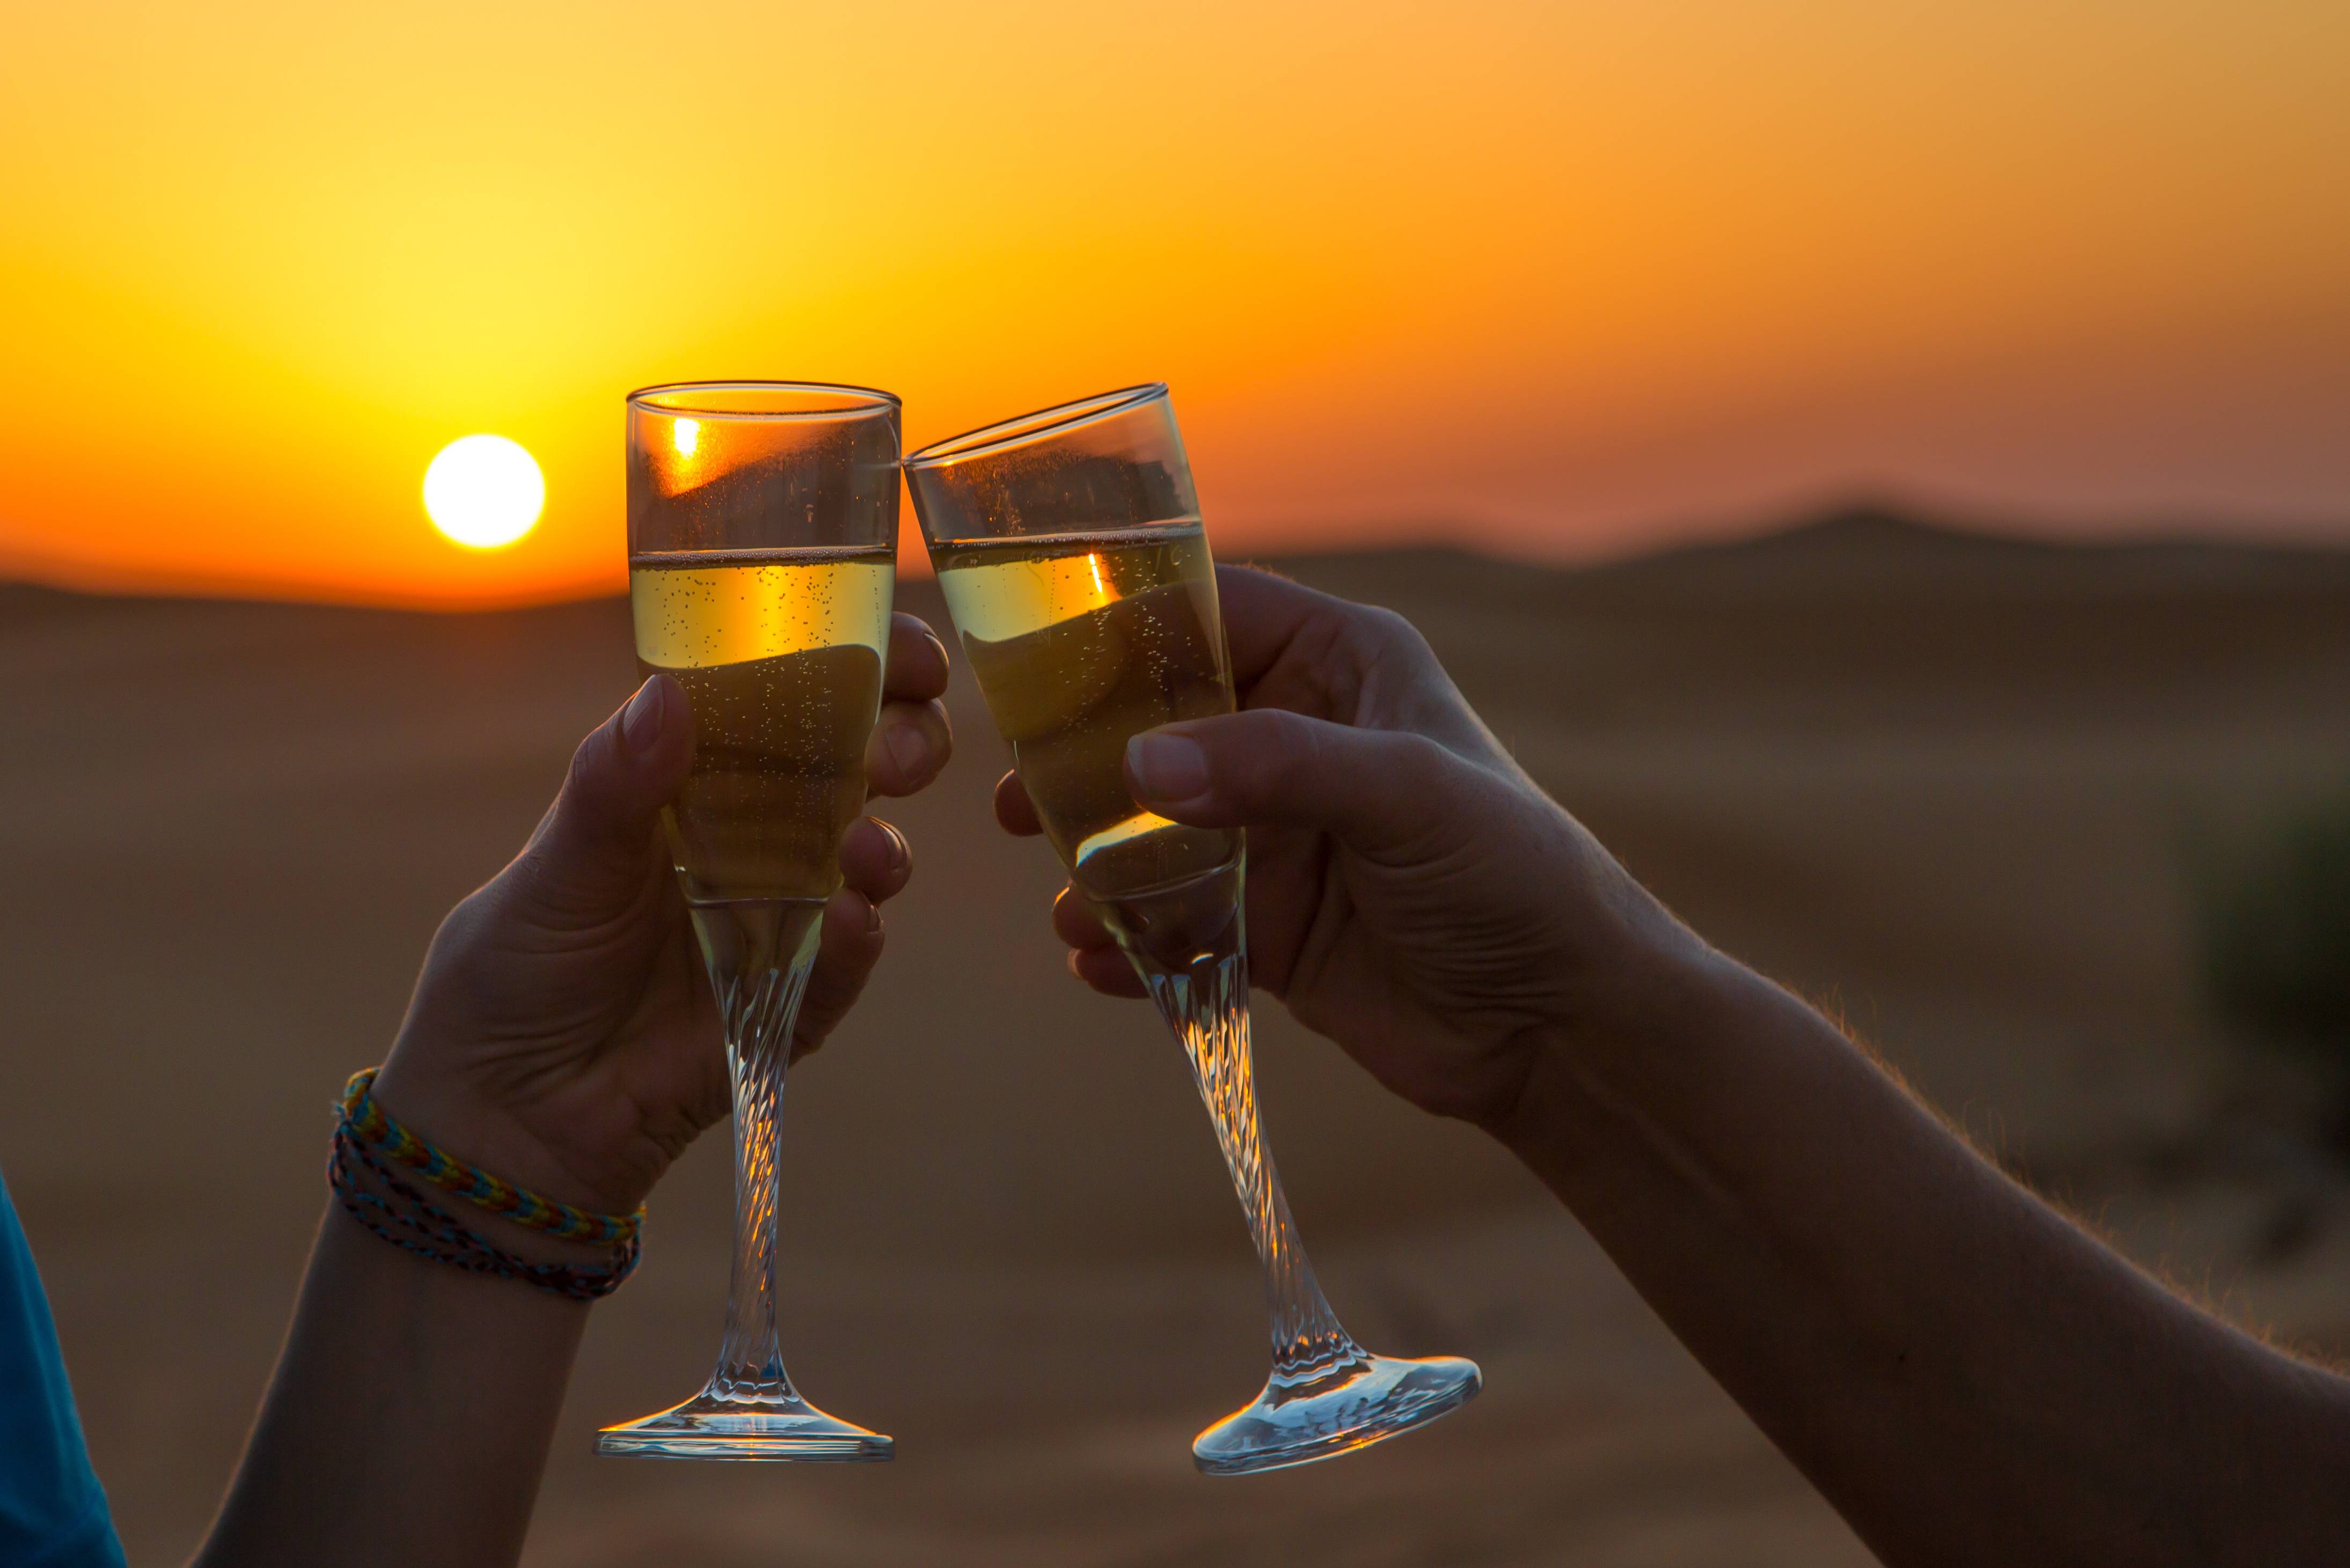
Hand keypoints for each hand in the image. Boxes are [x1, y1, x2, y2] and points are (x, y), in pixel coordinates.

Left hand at [373, 614, 952, 1216]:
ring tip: (867, 852)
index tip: (906, 653)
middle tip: (898, 752)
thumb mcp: (555, 864)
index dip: (865, 661)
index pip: (797, 693)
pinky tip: (854, 922)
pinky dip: (858, 943)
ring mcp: (782, 917)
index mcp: (701, 773)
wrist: (500, 1114)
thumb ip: (615, 783)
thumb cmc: (515, 968)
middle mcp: (756, 833)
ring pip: (873, 858)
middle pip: (863, 763)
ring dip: (889, 846)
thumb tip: (668, 695)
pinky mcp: (791, 1002)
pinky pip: (843, 964)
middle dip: (904, 742)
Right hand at [998, 567, 1693, 1129]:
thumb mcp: (1406, 796)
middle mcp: (1300, 739)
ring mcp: (1277, 836)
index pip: (1209, 610)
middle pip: (1156, 723)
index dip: (1121, 623)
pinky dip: (1127, 942)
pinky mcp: (1267, 926)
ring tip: (1070, 898)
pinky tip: (1100, 962)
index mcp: (1341, 665)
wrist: (1560, 1027)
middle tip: (1019, 798)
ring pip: (1151, 829)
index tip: (1031, 657)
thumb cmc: (1515, 878)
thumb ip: (1276, 767)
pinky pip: (1171, 921)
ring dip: (1097, 863)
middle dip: (1084, 761)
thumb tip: (1140, 766)